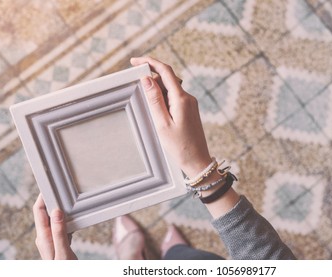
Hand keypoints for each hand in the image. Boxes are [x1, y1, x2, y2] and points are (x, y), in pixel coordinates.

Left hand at [33, 194, 76, 259]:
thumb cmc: (62, 269)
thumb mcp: (63, 251)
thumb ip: (59, 232)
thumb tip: (56, 212)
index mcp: (43, 238)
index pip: (39, 212)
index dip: (42, 198)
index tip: (49, 189)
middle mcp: (44, 237)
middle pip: (45, 214)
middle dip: (53, 202)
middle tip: (61, 193)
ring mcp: (49, 240)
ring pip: (52, 219)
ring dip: (60, 212)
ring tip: (69, 205)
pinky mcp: (55, 242)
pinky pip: (59, 226)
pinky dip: (66, 221)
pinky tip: (73, 221)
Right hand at [130, 57, 239, 218]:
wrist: (197, 161)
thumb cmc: (179, 146)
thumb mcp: (162, 123)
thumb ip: (154, 100)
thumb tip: (147, 79)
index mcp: (181, 99)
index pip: (165, 71)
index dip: (149, 62)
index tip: (134, 61)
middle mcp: (188, 98)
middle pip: (167, 78)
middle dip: (152, 78)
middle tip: (137, 87)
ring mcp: (190, 104)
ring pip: (170, 88)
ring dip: (157, 90)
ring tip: (149, 105)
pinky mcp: (189, 110)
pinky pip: (174, 97)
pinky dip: (163, 98)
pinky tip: (157, 111)